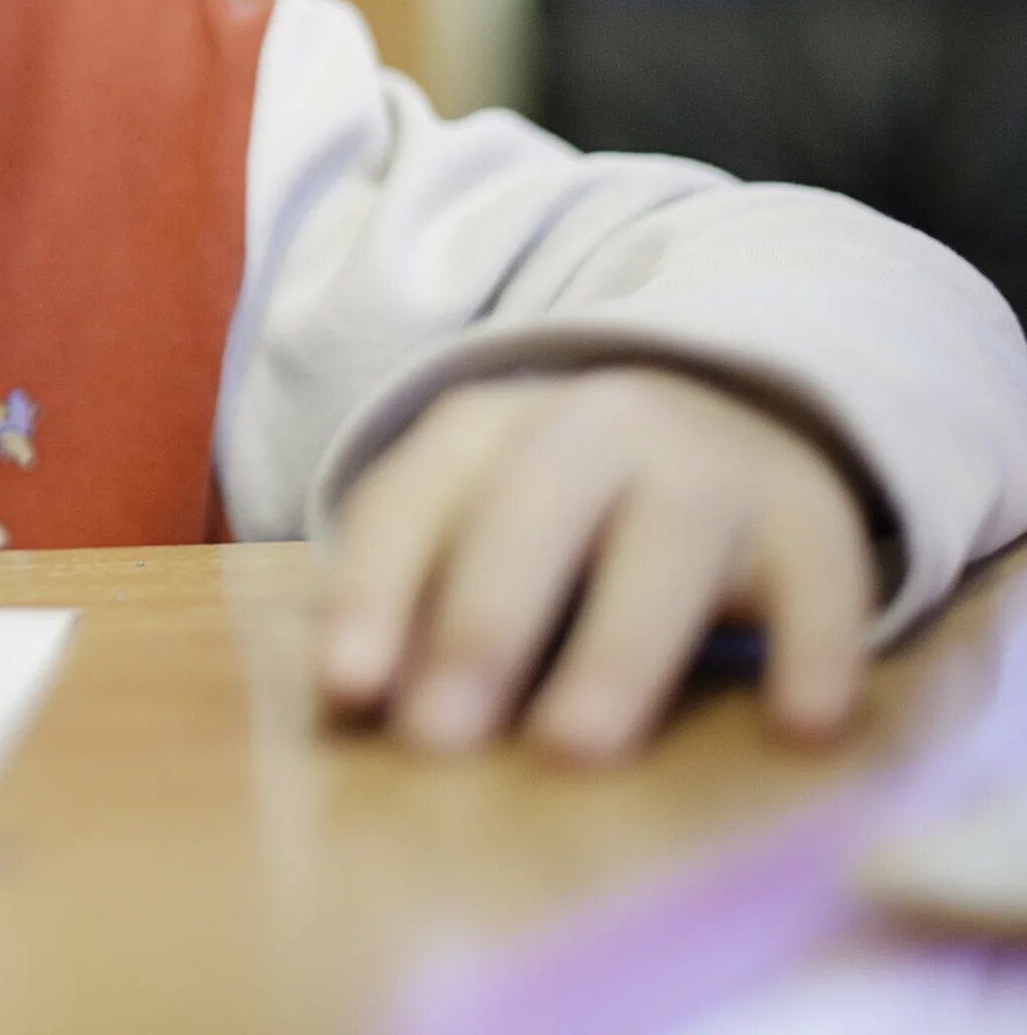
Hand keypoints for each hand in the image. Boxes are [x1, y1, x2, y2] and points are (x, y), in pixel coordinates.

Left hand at [318, 368, 876, 762]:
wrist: (715, 425)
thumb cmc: (554, 516)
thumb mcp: (469, 529)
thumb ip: (411, 604)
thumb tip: (350, 708)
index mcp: (483, 430)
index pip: (411, 500)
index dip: (375, 590)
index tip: (348, 688)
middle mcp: (595, 426)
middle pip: (532, 512)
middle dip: (481, 625)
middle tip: (440, 736)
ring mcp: (712, 463)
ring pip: (667, 544)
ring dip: (617, 649)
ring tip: (574, 748)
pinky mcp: (814, 515)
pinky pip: (824, 577)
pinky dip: (815, 649)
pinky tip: (798, 727)